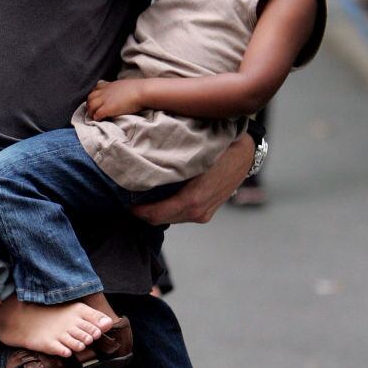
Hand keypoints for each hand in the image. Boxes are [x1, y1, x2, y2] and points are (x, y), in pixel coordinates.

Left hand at [87, 79, 144, 120]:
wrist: (142, 92)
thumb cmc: (139, 89)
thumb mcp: (125, 85)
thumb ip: (119, 88)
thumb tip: (122, 92)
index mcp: (110, 85)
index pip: (96, 89)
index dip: (94, 96)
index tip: (96, 101)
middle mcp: (105, 92)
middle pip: (90, 97)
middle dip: (90, 104)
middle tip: (92, 111)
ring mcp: (105, 100)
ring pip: (91, 106)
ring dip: (91, 112)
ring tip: (94, 117)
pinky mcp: (107, 108)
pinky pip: (97, 114)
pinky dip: (96, 117)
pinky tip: (99, 120)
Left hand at [132, 132, 253, 224]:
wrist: (245, 152)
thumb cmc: (217, 149)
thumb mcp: (191, 155)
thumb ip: (168, 165)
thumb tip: (141, 164)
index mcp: (191, 202)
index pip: (155, 214)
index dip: (136, 210)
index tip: (122, 200)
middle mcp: (197, 213)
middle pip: (160, 219)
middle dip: (141, 211)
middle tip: (125, 196)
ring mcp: (203, 214)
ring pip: (169, 217)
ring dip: (154, 210)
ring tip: (139, 193)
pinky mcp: (207, 211)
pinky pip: (180, 214)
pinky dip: (166, 207)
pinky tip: (157, 194)